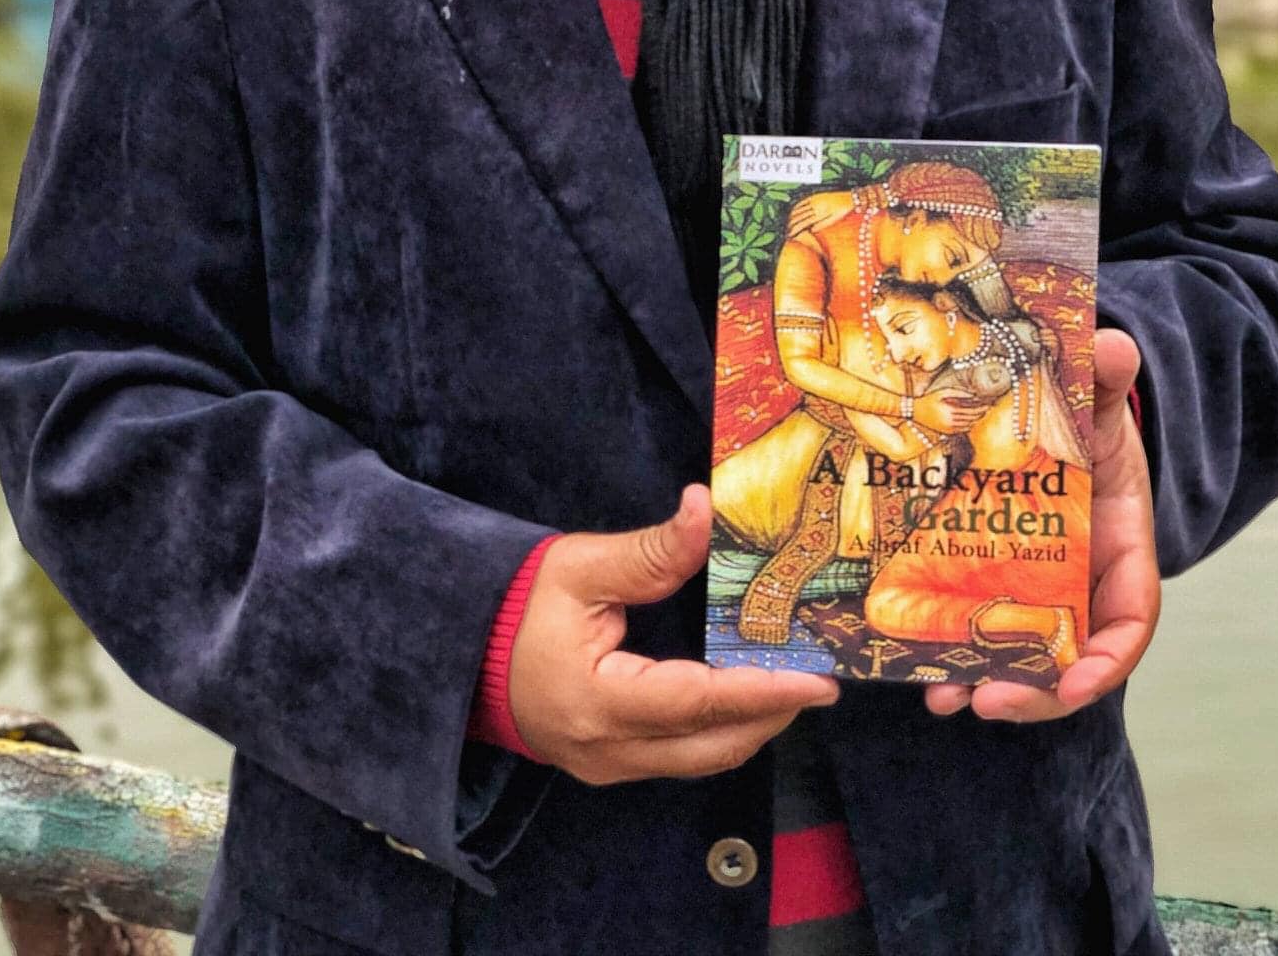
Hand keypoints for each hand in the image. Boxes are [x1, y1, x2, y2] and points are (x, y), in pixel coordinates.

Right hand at [509, 484, 838, 783]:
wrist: (460, 652)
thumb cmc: (515, 605)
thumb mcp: (578, 566)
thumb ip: (650, 550)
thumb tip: (705, 510)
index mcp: (599, 703)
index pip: (699, 702)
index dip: (763, 691)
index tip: (818, 679)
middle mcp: (609, 751)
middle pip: (712, 745)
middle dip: (772, 712)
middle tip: (818, 675)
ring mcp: (609, 767)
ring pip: (700, 759)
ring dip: (750, 723)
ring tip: (791, 681)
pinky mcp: (610, 765)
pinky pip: (680, 756)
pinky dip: (719, 727)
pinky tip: (742, 693)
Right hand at [786, 189, 857, 237]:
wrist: (852, 197)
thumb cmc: (845, 210)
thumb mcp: (835, 219)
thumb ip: (823, 224)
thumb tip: (812, 230)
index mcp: (820, 213)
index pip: (804, 222)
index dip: (796, 228)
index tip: (790, 234)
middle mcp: (816, 205)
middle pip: (800, 216)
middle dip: (792, 223)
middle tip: (786, 230)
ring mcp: (815, 199)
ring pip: (800, 208)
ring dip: (792, 215)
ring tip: (787, 222)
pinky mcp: (817, 195)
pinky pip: (803, 201)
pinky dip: (797, 206)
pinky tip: (794, 210)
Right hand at [914, 388, 989, 433]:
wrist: (915, 412)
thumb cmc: (929, 399)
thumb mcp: (942, 392)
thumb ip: (958, 393)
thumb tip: (973, 395)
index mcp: (950, 410)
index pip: (972, 410)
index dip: (982, 407)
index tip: (988, 404)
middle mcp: (951, 421)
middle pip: (972, 418)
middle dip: (981, 413)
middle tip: (988, 408)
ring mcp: (949, 428)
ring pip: (968, 425)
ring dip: (976, 419)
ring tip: (982, 413)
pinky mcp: (947, 432)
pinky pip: (962, 430)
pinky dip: (969, 425)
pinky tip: (972, 420)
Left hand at [923, 329, 1158, 723]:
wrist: (1051, 410)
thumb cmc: (1085, 411)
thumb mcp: (1096, 395)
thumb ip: (1104, 377)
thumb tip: (1113, 346)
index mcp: (1119, 545)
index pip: (1130, 620)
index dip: (1106, 660)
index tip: (1075, 684)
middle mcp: (1081, 579)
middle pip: (1069, 656)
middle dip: (1033, 690)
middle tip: (986, 702)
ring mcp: (1035, 584)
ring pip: (1018, 651)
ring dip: (982, 680)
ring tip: (942, 697)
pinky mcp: (990, 576)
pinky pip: (974, 620)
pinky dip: (950, 645)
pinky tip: (911, 659)